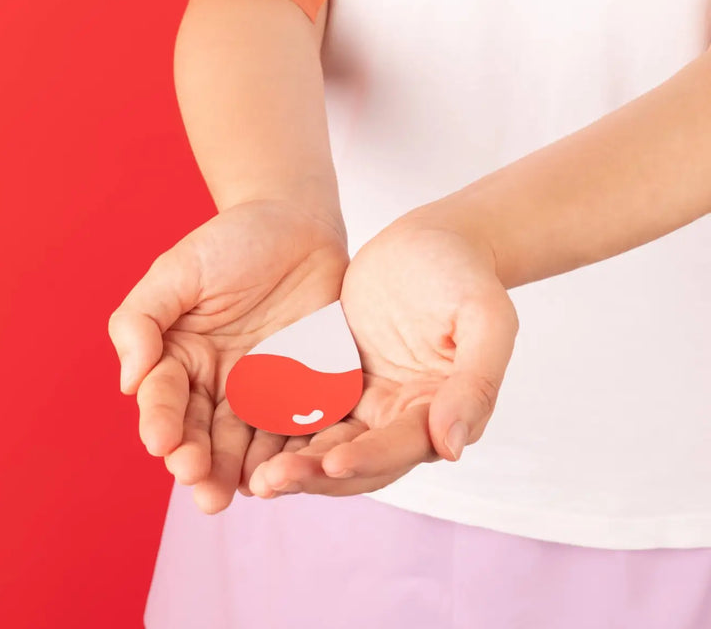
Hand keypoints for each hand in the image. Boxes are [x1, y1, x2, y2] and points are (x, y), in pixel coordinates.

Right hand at [108, 199, 347, 512]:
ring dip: (242, 470)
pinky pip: (300, 430)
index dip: (161, 422)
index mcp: (179, 361)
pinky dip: (294, 452)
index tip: (162, 442)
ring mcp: (264, 394)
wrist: (298, 223)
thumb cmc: (230, 242)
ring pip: (248, 444)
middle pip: (203, 434)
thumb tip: (130, 382)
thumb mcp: (177, 270)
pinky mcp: (307, 394)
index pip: (164, 399)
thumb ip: (142, 320)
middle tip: (197, 482)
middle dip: (198, 461)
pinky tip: (290, 469)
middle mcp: (217, 387)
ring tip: (239, 491)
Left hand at [247, 218, 517, 497]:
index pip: (399, 448)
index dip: (367, 459)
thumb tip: (453, 446)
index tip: (330, 463)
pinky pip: (299, 412)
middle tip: (269, 481)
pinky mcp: (331, 382)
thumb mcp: (487, 319)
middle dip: (313, 476)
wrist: (433, 242)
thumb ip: (477, 382)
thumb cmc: (466, 275)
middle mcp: (398, 420)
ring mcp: (362, 404)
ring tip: (251, 475)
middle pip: (353, 461)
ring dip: (288, 464)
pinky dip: (273, 430)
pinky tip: (236, 437)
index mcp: (438, 413)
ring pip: (321, 446)